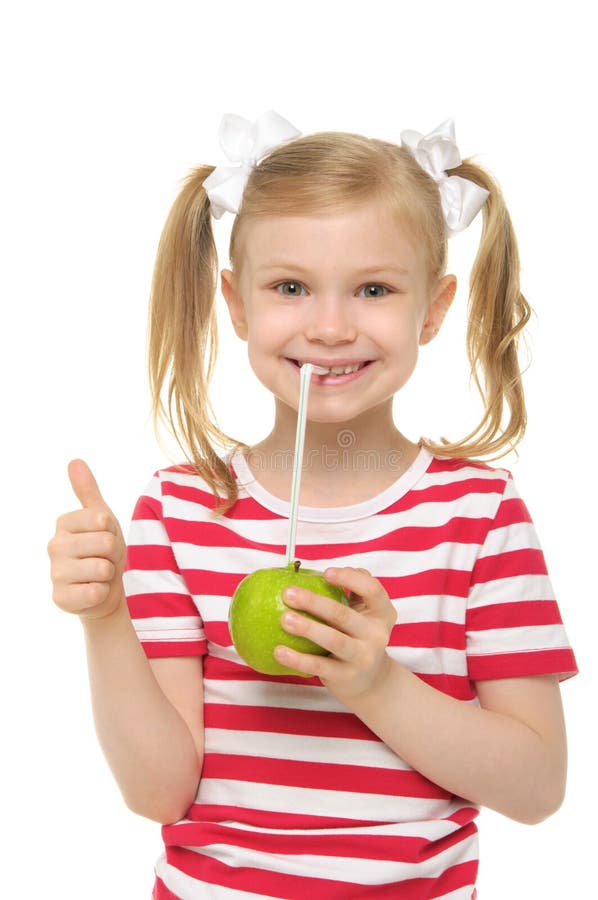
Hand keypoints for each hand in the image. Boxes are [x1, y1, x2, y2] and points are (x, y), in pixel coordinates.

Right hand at [47, 459, 126, 619]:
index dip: (113, 532)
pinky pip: (95, 592)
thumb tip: (75, 461)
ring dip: (109, 574)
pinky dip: (102, 593)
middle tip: (106, 559)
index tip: (106, 538)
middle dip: (114, 554)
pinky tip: (95, 592)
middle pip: (104, 543)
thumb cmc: (105, 550)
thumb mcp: (101, 518)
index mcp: (64, 523)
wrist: (108, 588)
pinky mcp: (61, 598)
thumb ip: (88, 491)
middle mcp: (54, 546)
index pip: (102, 520)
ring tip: (101, 575)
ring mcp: (55, 573)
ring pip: (101, 568)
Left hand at [276, 567, 396, 703]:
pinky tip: (278, 651)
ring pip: (333, 641)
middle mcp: (377, 634)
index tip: (325, 573)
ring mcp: (363, 657)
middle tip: (288, 593)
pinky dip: (298, 660)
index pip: (372, 590)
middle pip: (344, 615)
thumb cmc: (358, 635)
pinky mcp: (346, 677)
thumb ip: (351, 589)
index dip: (350, 578)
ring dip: (307, 628)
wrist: (370, 680)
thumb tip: (318, 570)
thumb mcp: (362, 612)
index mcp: (382, 613)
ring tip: (284, 619)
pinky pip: (319, 666)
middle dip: (314, 602)